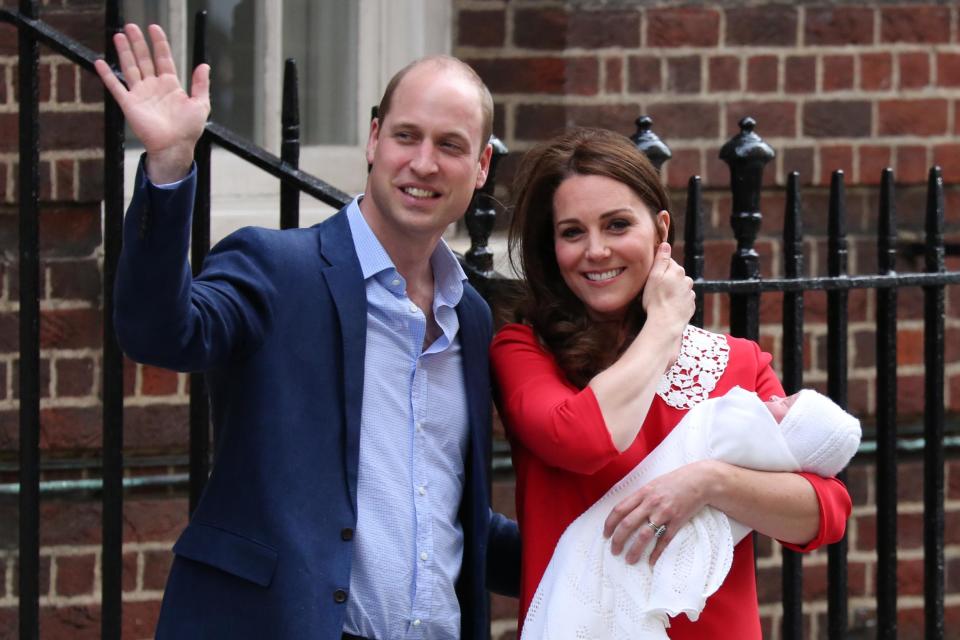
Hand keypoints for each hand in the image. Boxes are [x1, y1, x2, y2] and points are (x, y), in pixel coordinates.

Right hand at [94, 24, 209, 183]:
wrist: (175, 147)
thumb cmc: (189, 129)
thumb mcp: (200, 104)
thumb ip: (200, 84)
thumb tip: (204, 65)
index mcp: (171, 85)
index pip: (163, 59)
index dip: (159, 43)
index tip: (154, 28)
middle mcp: (154, 87)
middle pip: (144, 59)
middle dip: (138, 43)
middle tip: (131, 26)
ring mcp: (141, 94)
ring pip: (130, 68)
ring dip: (124, 52)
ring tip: (119, 36)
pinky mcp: (129, 104)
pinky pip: (116, 87)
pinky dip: (107, 75)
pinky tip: (100, 62)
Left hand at [603, 460, 715, 564]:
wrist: (699, 480)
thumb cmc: (674, 482)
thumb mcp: (653, 485)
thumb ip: (640, 498)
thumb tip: (625, 512)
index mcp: (643, 493)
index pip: (619, 509)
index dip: (609, 524)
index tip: (605, 535)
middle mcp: (651, 503)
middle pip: (628, 524)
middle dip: (618, 540)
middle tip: (614, 551)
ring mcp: (664, 513)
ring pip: (644, 535)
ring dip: (634, 550)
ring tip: (629, 560)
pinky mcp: (677, 521)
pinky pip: (664, 540)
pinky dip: (657, 553)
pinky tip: (651, 562)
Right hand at [641, 243, 694, 332]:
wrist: (666, 323)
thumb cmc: (656, 300)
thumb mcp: (653, 276)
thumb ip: (661, 260)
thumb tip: (666, 245)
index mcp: (677, 271)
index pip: (668, 263)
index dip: (658, 269)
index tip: (652, 277)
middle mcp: (687, 280)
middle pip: (675, 275)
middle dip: (667, 280)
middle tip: (655, 290)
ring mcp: (690, 294)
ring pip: (680, 288)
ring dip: (673, 291)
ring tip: (662, 300)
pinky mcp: (691, 306)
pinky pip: (683, 300)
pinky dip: (677, 301)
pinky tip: (669, 307)